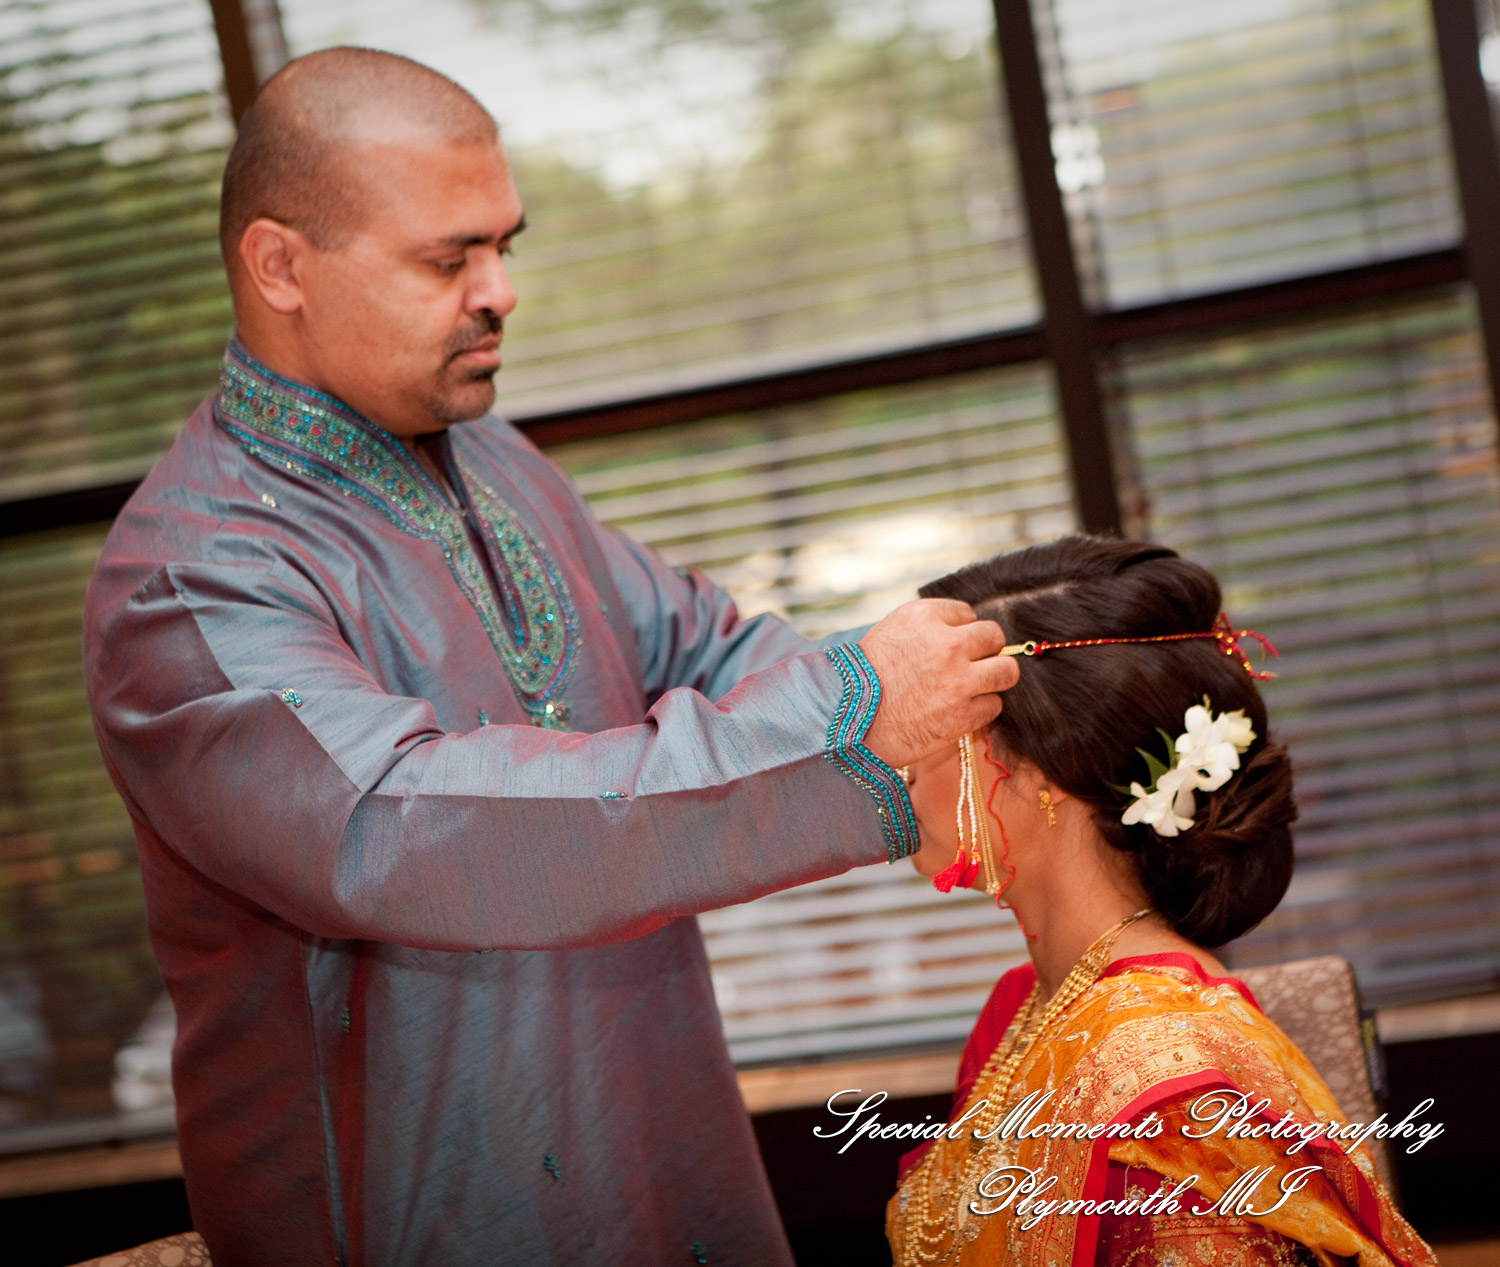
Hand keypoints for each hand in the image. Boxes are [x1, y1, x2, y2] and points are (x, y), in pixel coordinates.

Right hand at [857, 599, 1018, 767]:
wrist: (843, 724)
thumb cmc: (861, 679)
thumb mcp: (890, 634)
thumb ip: (927, 627)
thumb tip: (965, 631)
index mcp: (923, 617)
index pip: (968, 614)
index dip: (960, 632)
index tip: (949, 646)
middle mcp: (946, 644)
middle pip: (995, 637)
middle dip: (986, 651)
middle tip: (973, 665)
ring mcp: (958, 681)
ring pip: (1006, 671)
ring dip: (993, 679)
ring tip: (976, 688)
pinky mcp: (963, 715)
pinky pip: (994, 705)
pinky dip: (980, 709)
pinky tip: (958, 711)